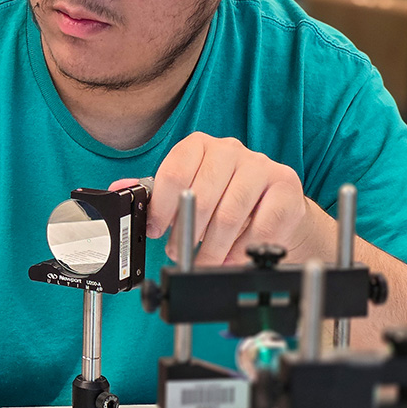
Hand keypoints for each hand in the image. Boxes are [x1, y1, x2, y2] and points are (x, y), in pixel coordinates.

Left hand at [112, 132, 328, 266]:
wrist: (273, 204)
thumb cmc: (222, 197)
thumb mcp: (186, 190)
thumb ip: (155, 191)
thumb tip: (120, 189)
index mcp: (199, 146)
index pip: (174, 172)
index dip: (162, 207)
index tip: (156, 231)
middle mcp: (230, 150)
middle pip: (201, 196)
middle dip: (187, 233)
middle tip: (180, 253)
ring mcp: (261, 166)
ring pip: (230, 215)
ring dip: (213, 247)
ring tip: (205, 261)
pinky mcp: (286, 187)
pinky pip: (262, 227)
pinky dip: (244, 249)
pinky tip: (234, 256)